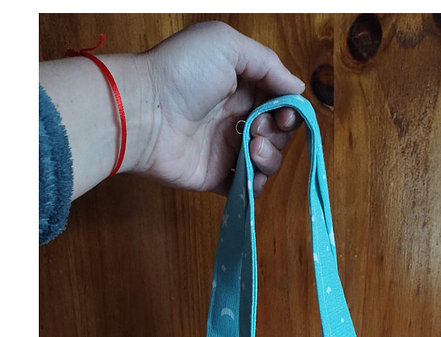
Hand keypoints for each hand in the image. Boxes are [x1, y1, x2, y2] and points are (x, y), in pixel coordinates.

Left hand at [135, 22, 304, 197]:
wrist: (144, 112)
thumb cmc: (181, 72)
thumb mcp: (226, 45)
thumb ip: (267, 63)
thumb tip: (297, 88)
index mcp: (241, 86)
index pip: (279, 101)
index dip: (289, 109)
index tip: (284, 113)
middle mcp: (236, 117)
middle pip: (278, 132)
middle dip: (278, 132)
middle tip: (258, 128)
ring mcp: (226, 149)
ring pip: (267, 161)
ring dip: (270, 157)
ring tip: (251, 148)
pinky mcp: (216, 177)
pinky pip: (246, 188)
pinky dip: (256, 185)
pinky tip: (250, 175)